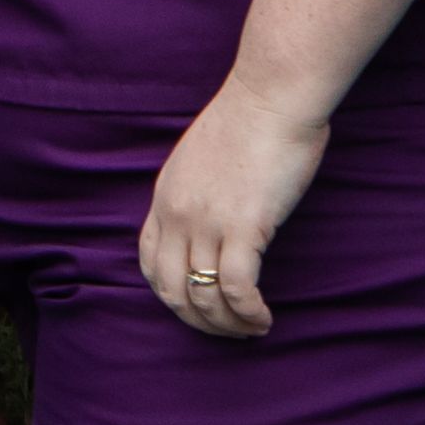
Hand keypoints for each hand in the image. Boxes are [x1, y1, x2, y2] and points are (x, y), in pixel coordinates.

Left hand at [138, 80, 330, 337]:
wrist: (274, 94)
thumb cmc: (253, 118)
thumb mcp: (204, 157)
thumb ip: (200, 190)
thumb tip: (216, 215)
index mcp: (165, 196)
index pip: (150, 263)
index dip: (171, 294)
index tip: (198, 306)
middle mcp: (177, 213)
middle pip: (171, 290)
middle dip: (199, 321)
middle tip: (229, 330)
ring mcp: (207, 221)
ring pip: (203, 298)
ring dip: (228, 325)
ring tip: (252, 329)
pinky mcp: (243, 226)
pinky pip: (236, 289)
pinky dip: (248, 313)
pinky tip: (264, 319)